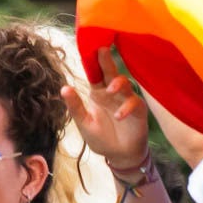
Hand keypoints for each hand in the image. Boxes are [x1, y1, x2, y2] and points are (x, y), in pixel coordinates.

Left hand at [60, 47, 148, 167]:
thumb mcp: (84, 123)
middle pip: (109, 72)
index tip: (87, 47)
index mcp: (98, 93)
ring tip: (110, 90)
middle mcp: (112, 93)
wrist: (119, 156)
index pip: (94, 73)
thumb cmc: (102, 138)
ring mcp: (126, 99)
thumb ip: (75, 106)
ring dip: (118, 84)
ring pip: (125, 83)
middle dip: (106, 60)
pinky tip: (118, 116)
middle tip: (102, 48)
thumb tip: (64, 88)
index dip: (91, 61)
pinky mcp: (138, 110)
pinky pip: (134, 103)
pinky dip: (126, 108)